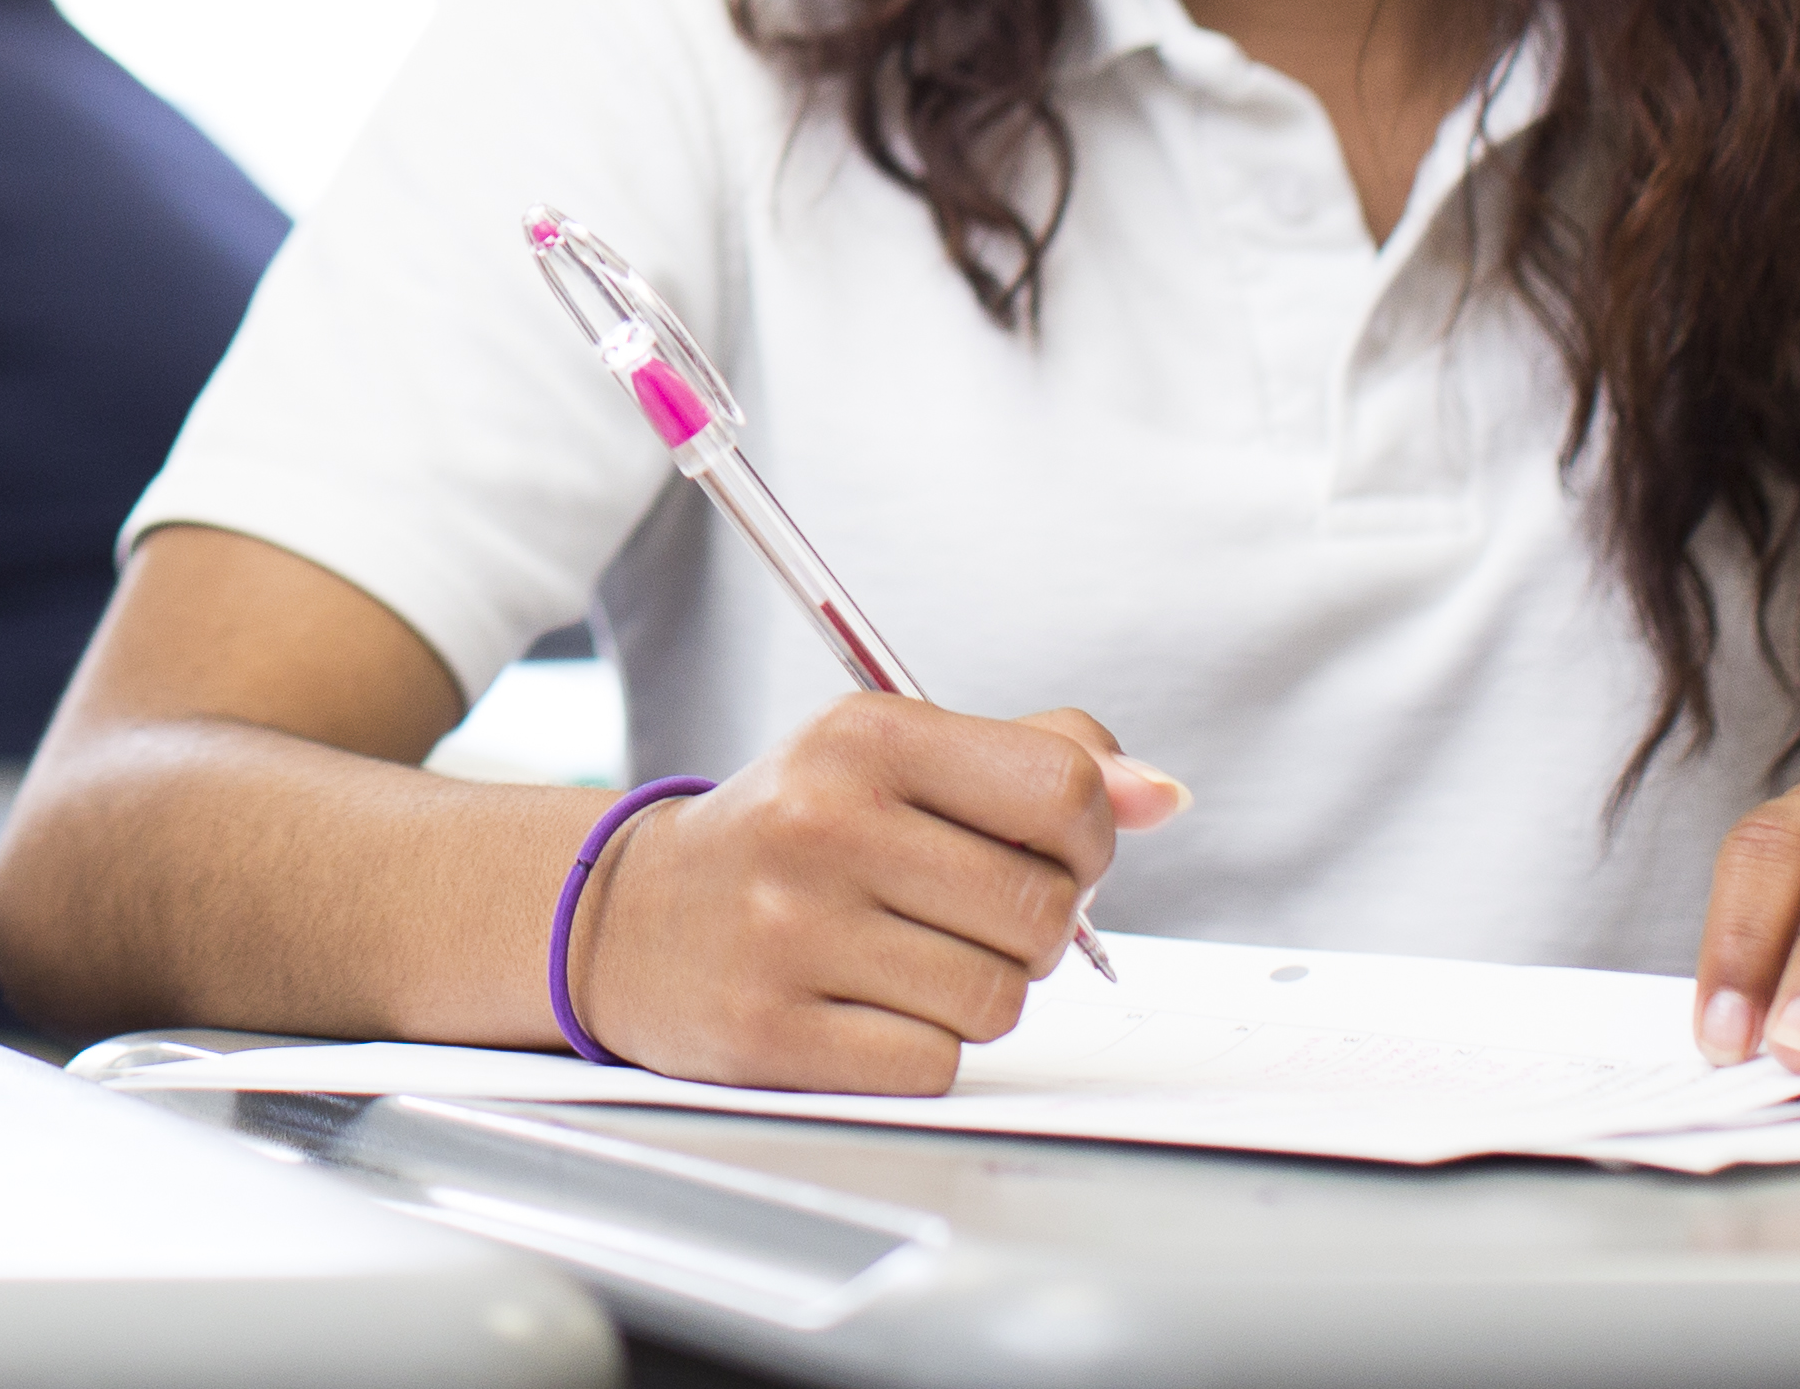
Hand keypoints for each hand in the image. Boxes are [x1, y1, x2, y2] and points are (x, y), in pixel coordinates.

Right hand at [567, 696, 1182, 1092]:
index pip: (1063, 790)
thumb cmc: (793, 834)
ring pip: (998, 999)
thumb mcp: (894, 758)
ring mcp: (790, 930)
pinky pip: (934, 1064)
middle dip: (1030, 928)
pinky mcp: (772, 1031)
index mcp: (863, 736)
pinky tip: (864, 1008)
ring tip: (906, 959)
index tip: (1052, 851)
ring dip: (976, 994)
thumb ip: (1036, 761)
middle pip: (1043, 911)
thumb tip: (1165, 797)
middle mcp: (823, 822)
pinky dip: (921, 1049)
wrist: (633, 916)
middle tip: (962, 913)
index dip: (1089, 838)